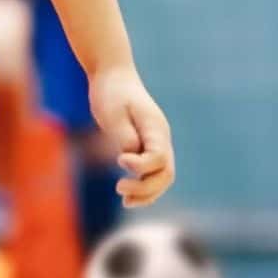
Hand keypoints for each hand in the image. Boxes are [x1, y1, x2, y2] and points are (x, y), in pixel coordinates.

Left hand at [89, 66, 173, 206]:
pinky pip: (153, 173)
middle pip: (166, 173)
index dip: (141, 167)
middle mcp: (161, 138)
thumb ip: (125, 136)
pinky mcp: (146, 147)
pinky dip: (144, 187)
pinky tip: (126, 196)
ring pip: (163, 177)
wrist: (113, 76)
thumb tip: (132, 156)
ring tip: (125, 200)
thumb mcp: (113, 114)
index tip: (120, 160)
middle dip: (146, 188)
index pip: (159, 158)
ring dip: (147, 193)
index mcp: (155, 128)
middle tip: (119, 189)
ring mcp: (156, 143)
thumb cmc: (111, 93)